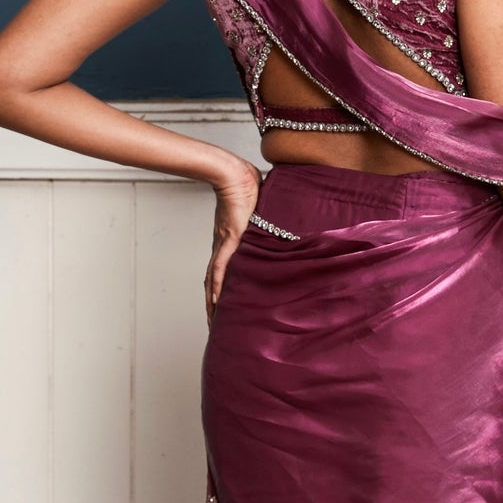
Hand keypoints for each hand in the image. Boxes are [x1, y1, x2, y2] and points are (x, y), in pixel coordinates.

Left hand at [205, 158, 262, 325]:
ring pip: (215, 282)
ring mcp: (224, 246)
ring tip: (214, 324)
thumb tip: (289, 222)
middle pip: (216, 284)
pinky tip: (215, 304)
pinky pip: (220, 270)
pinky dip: (217, 287)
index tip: (225, 309)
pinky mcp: (228, 241)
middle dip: (215, 306)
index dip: (224, 292)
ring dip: (213, 303)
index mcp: (231, 244)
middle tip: (216, 326)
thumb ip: (271, 222)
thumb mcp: (263, 212)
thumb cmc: (248, 187)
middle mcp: (224, 249)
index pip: (225, 273)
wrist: (237, 176)